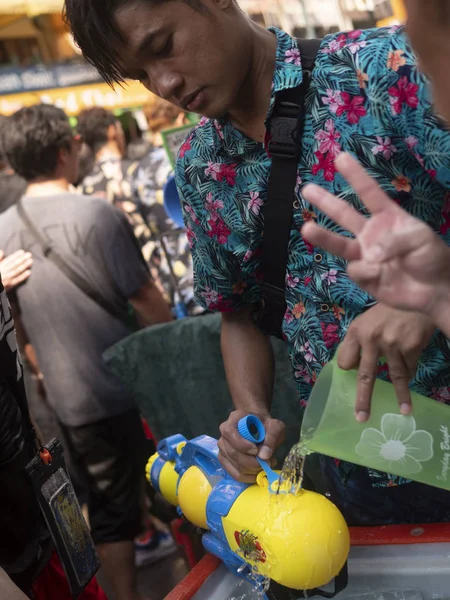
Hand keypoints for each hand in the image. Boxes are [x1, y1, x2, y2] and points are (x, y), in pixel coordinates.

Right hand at [0, 250, 32, 291]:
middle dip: (22, 259)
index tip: (22, 251)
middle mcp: (3, 272)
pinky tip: (29, 272)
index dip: (15, 255)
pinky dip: (23, 276)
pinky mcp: (9, 285)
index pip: (8, 260)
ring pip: (16, 271)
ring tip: (31, 261)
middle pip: (14, 264)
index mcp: (0, 267)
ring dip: (24, 266)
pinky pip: (17, 280)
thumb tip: (2, 251)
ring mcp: (7, 279)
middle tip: (29, 254)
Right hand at [218, 410, 285, 482]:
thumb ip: (271, 437)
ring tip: (266, 464)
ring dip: (253, 470)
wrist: (259, 428)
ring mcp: (223, 449)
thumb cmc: (266, 425)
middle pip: (233, 453)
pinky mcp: (226, 461)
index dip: (242, 444)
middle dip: (252, 462)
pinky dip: (249, 477)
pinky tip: (259, 472)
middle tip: (268, 462)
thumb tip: (264, 456)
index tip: (257, 450)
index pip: (229, 433)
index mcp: (233, 420)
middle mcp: (224, 435)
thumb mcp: (274, 426)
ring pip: (235, 466)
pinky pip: (235, 474)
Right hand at [301, 153, 449, 318]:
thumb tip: (369, 253)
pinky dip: (367, 271)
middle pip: (344, 215)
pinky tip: (380, 274)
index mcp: (388, 217)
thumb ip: (393, 240)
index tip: (340, 158)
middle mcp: (372, 233)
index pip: (369, 193)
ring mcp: (365, 255)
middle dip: (325, 201)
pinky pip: (357, 269)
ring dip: (322, 236)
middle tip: (306, 189)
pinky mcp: (364, 276)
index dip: (355, 176)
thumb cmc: (432, 257)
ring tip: (306, 229)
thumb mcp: (420, 238)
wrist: (436, 290)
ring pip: (338, 243)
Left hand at [338, 304, 435, 421]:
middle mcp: (371, 339)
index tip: (352, 375)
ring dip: (401, 396)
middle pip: (365, 376)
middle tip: (361, 418)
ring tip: (404, 411)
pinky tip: (411, 374)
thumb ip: (357, 341)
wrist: (414, 297)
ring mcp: (392, 344)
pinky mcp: (410, 347)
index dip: (348, 368)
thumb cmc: (388, 311)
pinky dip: (410, 373)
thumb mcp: (366, 320)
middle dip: (363, 399)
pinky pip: (410, 368)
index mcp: (356, 332)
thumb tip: (347, 367)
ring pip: (395, 376)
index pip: (345, 360)